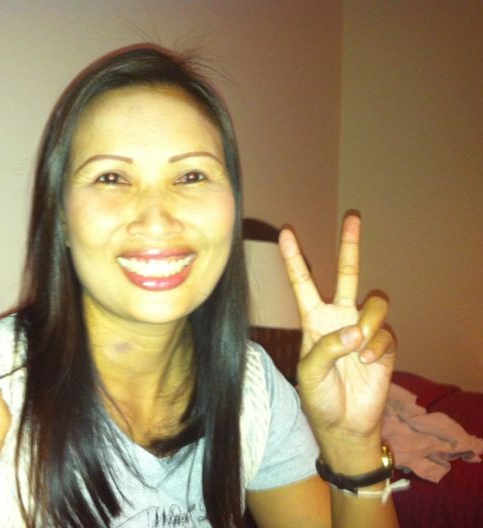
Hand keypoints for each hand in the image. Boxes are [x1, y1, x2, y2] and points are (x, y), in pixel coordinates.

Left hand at [279, 215, 394, 468]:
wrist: (344, 423)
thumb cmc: (319, 396)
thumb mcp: (310, 372)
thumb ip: (327, 348)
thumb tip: (356, 331)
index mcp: (313, 319)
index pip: (302, 282)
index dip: (294, 258)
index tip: (285, 232)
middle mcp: (339, 316)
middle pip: (347, 273)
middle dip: (350, 245)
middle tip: (352, 217)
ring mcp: (363, 328)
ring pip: (376, 302)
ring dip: (368, 323)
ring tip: (358, 347)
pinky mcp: (385, 344)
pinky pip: (386, 333)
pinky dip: (377, 348)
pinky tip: (367, 365)